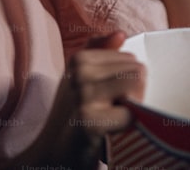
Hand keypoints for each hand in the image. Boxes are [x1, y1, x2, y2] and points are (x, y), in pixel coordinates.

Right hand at [14, 32, 144, 168]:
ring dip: (132, 108)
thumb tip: (120, 34)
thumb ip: (99, 53)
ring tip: (111, 121)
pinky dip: (127, 127)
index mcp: (79, 58)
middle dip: (132, 94)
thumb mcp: (80, 80)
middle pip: (138, 70)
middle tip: (110, 113)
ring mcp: (82, 95)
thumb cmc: (72, 118)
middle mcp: (79, 72)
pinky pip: (130, 114)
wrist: (52, 157)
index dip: (127, 83)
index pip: (131, 58)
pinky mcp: (89, 121)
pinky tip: (110, 134)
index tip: (107, 99)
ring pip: (137, 86)